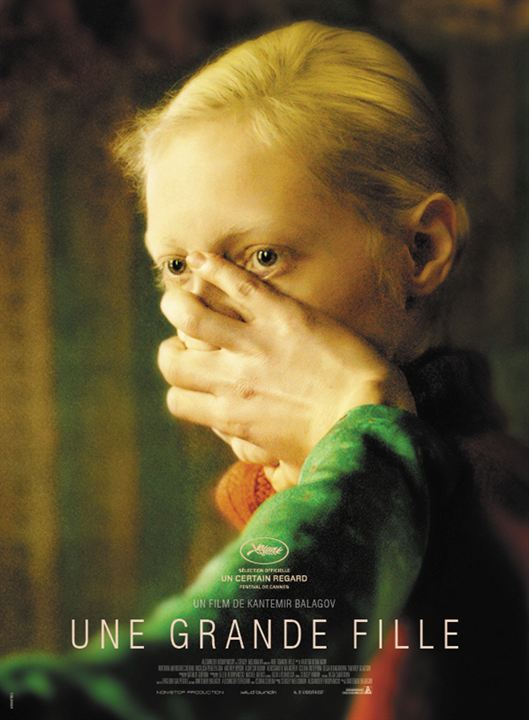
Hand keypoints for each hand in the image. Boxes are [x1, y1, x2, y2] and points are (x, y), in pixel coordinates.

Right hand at [158, 252, 414, 468]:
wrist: (371, 417)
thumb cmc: (340, 449)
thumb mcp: (296, 468)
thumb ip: (274, 466)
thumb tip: (270, 470)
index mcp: (231, 417)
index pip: (179, 400)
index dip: (183, 388)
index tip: (200, 381)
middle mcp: (231, 380)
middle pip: (172, 361)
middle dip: (172, 350)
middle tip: (187, 340)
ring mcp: (253, 345)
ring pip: (189, 315)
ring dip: (178, 303)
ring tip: (185, 295)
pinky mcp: (279, 316)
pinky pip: (235, 285)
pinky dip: (214, 268)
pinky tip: (203, 258)